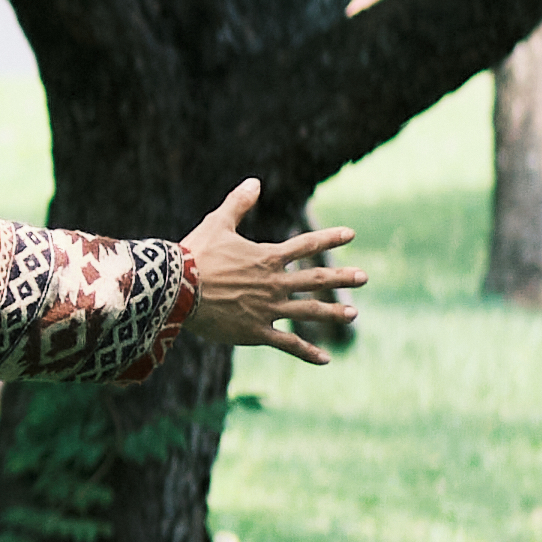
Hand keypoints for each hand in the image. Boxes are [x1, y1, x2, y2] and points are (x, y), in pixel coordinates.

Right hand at [175, 178, 363, 364]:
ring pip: (308, 312)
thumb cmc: (194, 255)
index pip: (306, 245)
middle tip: (364, 277)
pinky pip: (287, 344)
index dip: (330, 239)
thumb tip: (255, 181)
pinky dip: (307, 352)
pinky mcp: (255, 332)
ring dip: (333, 313)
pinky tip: (325, 360)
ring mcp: (267, 310)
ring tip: (353, 314)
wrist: (177, 290)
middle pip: (315, 280)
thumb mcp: (217, 224)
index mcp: (266, 258)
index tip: (351, 234)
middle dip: (342, 278)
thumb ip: (238, 204)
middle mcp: (273, 284)